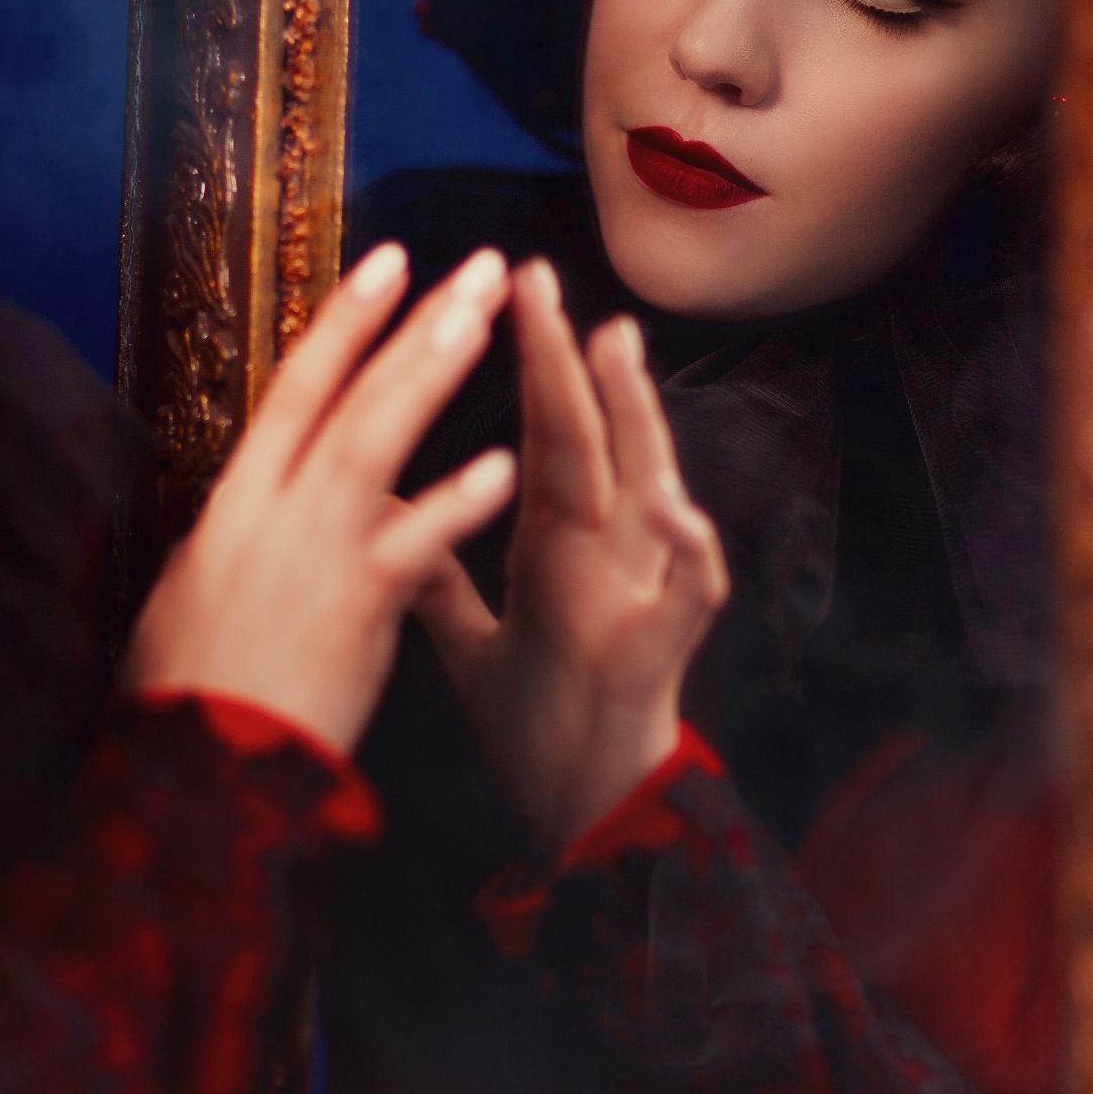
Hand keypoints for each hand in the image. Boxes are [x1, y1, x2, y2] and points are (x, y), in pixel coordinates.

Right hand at [124, 243, 514, 757]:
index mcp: (235, 503)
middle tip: (473, 267)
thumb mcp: (196, 597)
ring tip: (485, 318)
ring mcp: (309, 554)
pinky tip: (502, 468)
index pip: (295, 391)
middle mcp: (271, 511)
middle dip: (411, 325)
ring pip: (376, 445)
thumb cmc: (191, 695)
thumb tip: (248, 507)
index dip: (342, 323)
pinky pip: (411, 547)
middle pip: (346, 399)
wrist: (194, 773)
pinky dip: (453, 505)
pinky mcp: (348, 609)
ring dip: (430, 374)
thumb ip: (240, 541)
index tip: (387, 262)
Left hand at [417, 260, 728, 852]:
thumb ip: (442, 588)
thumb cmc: (542, 724)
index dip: (529, 369)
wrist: (581, 812)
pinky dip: (686, 547)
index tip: (510, 297)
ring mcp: (639, 589)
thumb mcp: (475, 646)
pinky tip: (672, 506)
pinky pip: (690, 588)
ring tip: (617, 348)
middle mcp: (604, 551)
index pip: (544, 437)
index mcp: (556, 544)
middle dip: (566, 361)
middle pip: (588, 439)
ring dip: (636, 419)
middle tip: (543, 281)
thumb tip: (402, 529)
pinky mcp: (662, 645)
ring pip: (648, 485)